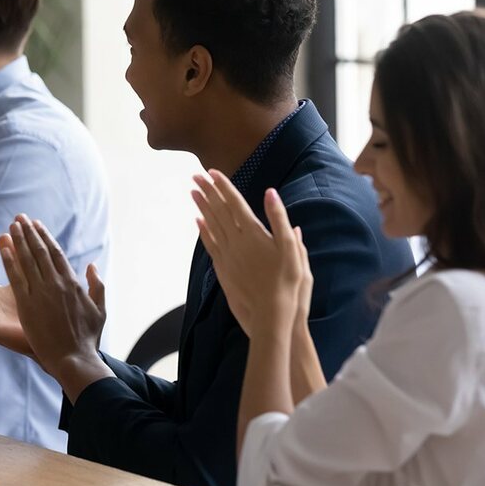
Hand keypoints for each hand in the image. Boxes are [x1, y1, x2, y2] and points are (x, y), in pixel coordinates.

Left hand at [0, 215, 112, 400]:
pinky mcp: (27, 305)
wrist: (73, 358)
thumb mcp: (100, 309)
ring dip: (18, 241)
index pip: (56, 253)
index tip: (36, 224)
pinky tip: (3, 248)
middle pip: (40, 251)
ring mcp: (41, 294)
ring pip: (28, 261)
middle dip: (29, 233)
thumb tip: (92, 265)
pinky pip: (16, 278)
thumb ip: (97, 285)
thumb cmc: (88, 337)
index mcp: (73, 283)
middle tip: (20, 218)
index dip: (45, 237)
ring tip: (11, 226)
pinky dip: (10, 261)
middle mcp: (56, 284)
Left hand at [191, 170, 310, 339]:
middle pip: (218, 210)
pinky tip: (198, 222)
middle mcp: (236, 242)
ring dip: (201, 207)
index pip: (234, 202)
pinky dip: (203, 230)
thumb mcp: (292, 248)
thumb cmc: (288, 282)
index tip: (211, 172)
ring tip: (192, 192)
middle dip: (207, 191)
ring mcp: (227, 255)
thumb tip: (271, 193)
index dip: (223, 186)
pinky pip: (210, 244)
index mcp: (254, 233)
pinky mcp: (223, 268)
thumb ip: (279, 219)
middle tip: (195, 176)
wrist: (271, 314)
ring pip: (210, 225)